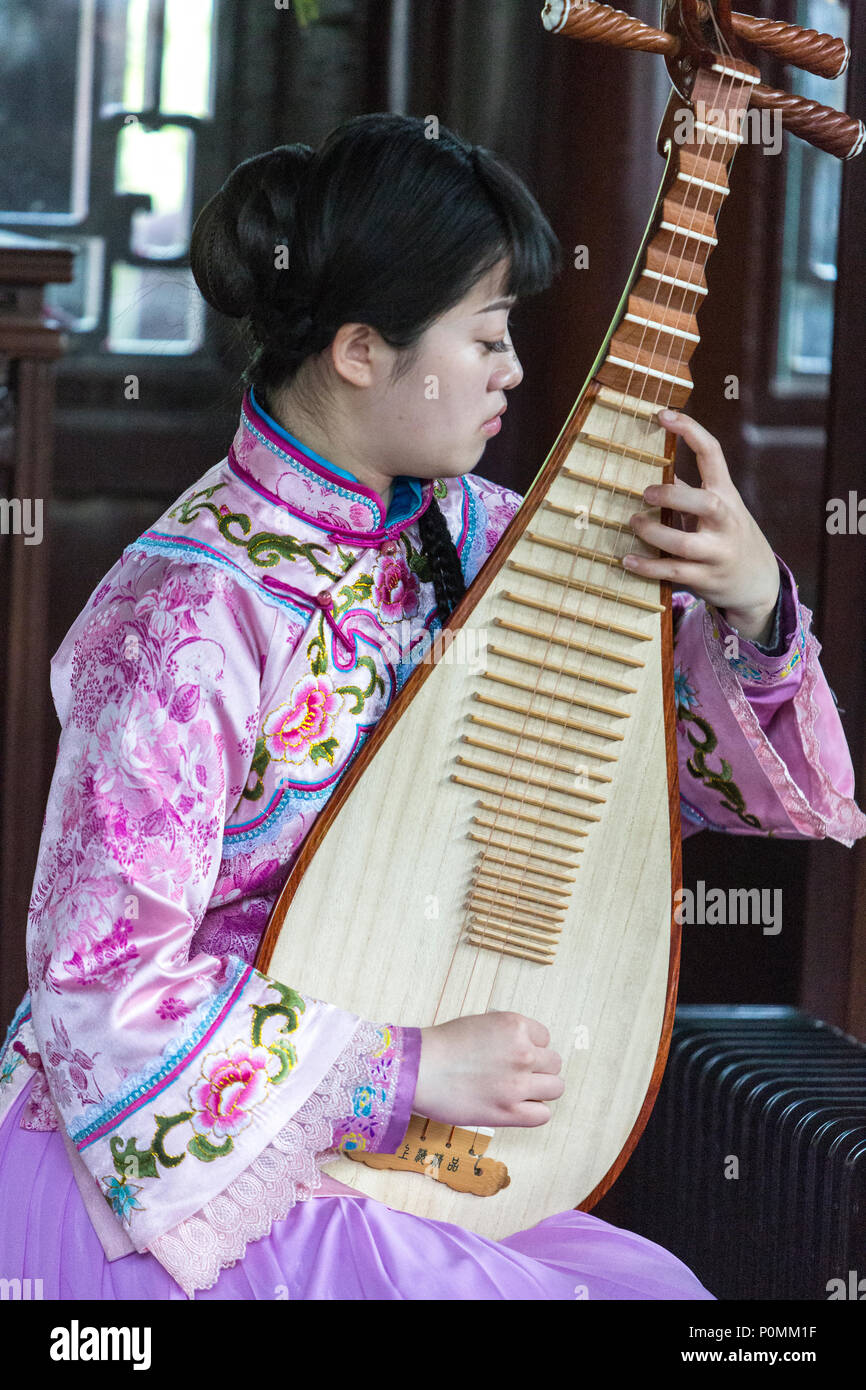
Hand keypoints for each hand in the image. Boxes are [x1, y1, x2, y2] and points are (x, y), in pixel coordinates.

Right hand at [413, 1011, 563, 1128]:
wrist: (419, 1070)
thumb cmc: (444, 1045)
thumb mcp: (482, 1022)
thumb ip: (508, 1033)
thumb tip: (527, 1044)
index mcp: (516, 1026)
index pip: (545, 1038)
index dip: (531, 1046)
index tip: (515, 1054)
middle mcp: (523, 1052)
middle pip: (554, 1063)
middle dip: (538, 1068)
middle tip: (516, 1074)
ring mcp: (518, 1083)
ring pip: (555, 1088)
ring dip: (540, 1090)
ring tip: (519, 1091)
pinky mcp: (509, 1112)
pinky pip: (543, 1115)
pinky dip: (534, 1112)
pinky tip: (517, 1107)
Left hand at [623, 409, 779, 642]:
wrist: (759, 582)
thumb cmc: (729, 536)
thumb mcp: (718, 509)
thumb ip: (689, 490)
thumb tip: (657, 466)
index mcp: (726, 495)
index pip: (713, 454)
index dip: (690, 431)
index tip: (663, 414)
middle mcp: (726, 521)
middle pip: (705, 503)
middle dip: (673, 495)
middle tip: (646, 492)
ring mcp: (717, 552)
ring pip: (684, 544)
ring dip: (654, 533)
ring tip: (634, 523)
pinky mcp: (706, 578)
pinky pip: (674, 572)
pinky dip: (648, 566)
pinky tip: (628, 560)